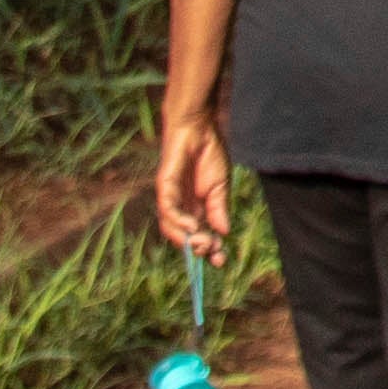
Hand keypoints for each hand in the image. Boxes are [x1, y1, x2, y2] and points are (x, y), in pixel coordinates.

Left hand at [153, 109, 233, 262]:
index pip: (199, 235)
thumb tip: (223, 233)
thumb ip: (219, 209)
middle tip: (213, 252)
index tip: (220, 261)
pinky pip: (167, 209)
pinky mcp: (164, 186)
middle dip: (198, 248)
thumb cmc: (209, 153)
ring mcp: (171, 198)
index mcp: (196, 208)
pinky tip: (191, 227)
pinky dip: (177, 221)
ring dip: (187, 239)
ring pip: (171, 227)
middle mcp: (181, 206)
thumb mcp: (220, 186)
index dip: (208, 250)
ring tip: (202, 243)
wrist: (200, 127)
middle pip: (183, 236)